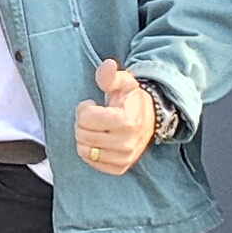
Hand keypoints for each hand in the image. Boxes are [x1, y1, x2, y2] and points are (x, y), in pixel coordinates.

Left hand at [76, 58, 163, 176]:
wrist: (150, 118)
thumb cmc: (131, 99)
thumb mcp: (122, 82)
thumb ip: (109, 75)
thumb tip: (108, 65)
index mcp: (125, 121)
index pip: (84, 119)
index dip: (84, 108)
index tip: (94, 105)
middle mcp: (126, 143)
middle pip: (82, 135)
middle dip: (82, 123)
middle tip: (95, 117)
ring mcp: (124, 158)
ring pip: (84, 151)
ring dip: (85, 138)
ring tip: (97, 128)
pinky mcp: (121, 167)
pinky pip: (92, 162)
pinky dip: (91, 151)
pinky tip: (100, 140)